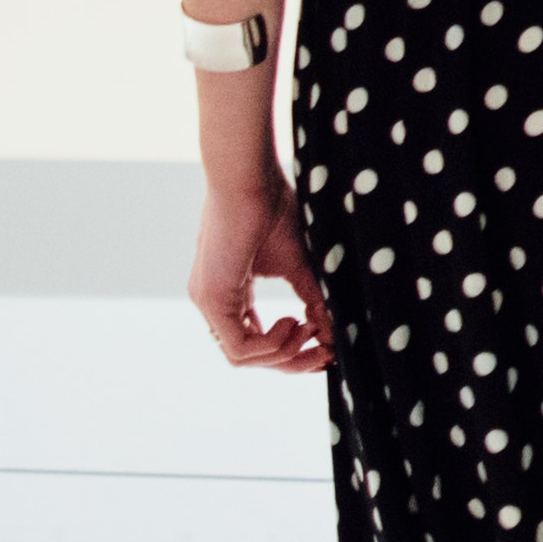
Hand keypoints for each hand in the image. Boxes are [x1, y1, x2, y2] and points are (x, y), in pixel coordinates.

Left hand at [189, 150, 331, 372]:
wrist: (250, 180)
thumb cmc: (273, 209)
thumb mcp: (300, 264)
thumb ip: (313, 300)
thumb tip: (334, 335)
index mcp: (232, 292)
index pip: (256, 340)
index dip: (292, 352)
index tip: (327, 347)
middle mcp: (215, 302)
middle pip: (250, 356)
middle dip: (292, 361)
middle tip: (326, 352)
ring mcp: (208, 302)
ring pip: (242, 358)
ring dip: (284, 353)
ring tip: (308, 326)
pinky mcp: (211, 300)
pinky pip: (238, 349)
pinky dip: (272, 345)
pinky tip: (293, 322)